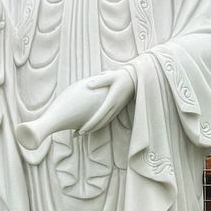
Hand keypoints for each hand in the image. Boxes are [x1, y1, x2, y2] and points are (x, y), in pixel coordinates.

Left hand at [16, 68, 133, 149]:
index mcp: (111, 101)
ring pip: (104, 123)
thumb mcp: (111, 75)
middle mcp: (114, 108)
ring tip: (81, 133)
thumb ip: (100, 80)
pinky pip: (107, 120)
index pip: (99, 116)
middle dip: (89, 130)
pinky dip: (99, 125)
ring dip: (93, 129)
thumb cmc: (121, 76)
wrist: (135, 79)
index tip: (81, 130)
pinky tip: (92, 126)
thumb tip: (88, 85)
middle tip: (76, 135)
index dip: (90, 125)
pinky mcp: (117, 109)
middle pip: (100, 123)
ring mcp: (116, 109)